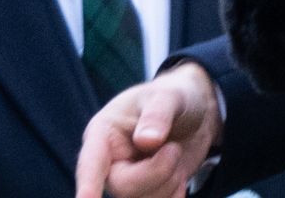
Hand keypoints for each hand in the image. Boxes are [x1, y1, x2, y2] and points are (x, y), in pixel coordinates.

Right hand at [74, 63, 221, 197]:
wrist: (197, 114)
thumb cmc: (175, 97)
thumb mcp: (170, 96)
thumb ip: (158, 114)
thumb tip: (146, 141)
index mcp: (104, 133)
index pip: (91, 164)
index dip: (88, 185)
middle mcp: (110, 161)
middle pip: (123, 187)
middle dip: (157, 172)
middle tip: (175, 149)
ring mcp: (128, 180)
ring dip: (170, 181)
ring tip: (175, 152)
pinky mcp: (147, 193)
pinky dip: (176, 194)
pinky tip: (179, 173)